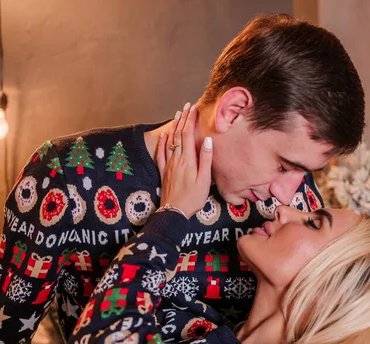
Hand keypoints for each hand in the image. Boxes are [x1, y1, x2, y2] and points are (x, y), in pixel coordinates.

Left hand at [156, 103, 212, 217]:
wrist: (174, 211)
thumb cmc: (193, 198)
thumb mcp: (205, 180)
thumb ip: (206, 159)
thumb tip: (209, 140)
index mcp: (188, 160)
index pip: (188, 134)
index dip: (191, 120)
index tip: (194, 109)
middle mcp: (177, 159)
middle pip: (179, 134)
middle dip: (183, 119)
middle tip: (187, 106)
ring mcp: (169, 164)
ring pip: (170, 141)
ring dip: (174, 126)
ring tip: (178, 115)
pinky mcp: (163, 171)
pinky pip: (161, 153)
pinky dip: (162, 142)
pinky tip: (163, 135)